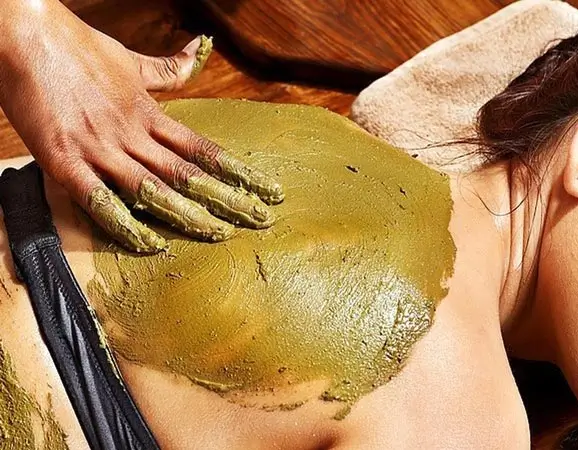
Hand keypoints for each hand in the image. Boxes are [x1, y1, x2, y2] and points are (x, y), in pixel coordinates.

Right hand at [0, 0, 283, 252]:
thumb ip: (169, 68)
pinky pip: (99, 200)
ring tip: (221, 234)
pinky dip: (124, 224)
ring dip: (189, 214)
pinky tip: (150, 244)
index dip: (240, 173)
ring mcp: (100, 148)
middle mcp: (132, 133)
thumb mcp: (131, 60)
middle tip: (262, 220)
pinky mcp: (64, 160)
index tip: (269, 191)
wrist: (23, 33)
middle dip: (229, 199)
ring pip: (154, 188)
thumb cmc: (76, 46)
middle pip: (189, 174)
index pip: (205, 150)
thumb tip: (203, 47)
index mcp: (149, 114)